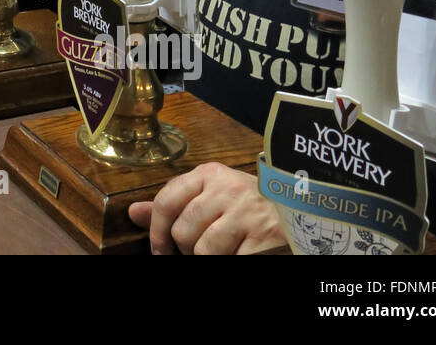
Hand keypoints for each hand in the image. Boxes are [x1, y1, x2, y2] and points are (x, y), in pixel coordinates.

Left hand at [127, 162, 285, 253]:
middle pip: (183, 231)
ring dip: (208, 258)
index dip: (157, 232)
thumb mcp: (211, 194)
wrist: (301, 209)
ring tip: (224, 250)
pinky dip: (232, 261)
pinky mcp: (265, 239)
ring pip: (203, 251)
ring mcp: (247, 214)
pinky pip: (231, 261)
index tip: (159, 250)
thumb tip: (133, 213)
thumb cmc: (249, 204)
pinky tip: (240, 253)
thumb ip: (174, 203)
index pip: (166, 201)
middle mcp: (227, 189)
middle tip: (202, 248)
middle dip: (187, 248)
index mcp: (210, 174)